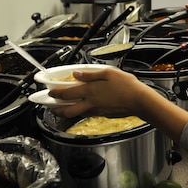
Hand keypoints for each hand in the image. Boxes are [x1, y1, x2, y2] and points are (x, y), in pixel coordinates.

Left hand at [49, 68, 187, 143]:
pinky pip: (88, 113)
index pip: (66, 93)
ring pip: (76, 113)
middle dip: (56, 109)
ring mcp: (96, 110)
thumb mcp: (108, 73)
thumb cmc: (126, 85)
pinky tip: (84, 106)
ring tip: (62, 109)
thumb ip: (90, 74)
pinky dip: (81, 111)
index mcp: (89, 90)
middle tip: (50, 106)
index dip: (55, 93)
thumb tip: (76, 74)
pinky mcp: (103, 114)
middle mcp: (90, 103)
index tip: (49, 92)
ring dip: (66, 111)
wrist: (139, 100)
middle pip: (67, 110)